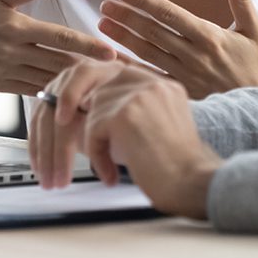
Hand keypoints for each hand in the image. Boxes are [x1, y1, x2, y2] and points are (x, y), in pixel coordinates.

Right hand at [0, 0, 116, 94]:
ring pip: (47, 81)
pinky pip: (30, 91)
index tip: (112, 54)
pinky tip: (72, 97)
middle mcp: (11, 51)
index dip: (88, 47)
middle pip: (60, 63)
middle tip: (119, 77)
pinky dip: (51, 94)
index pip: (60, 37)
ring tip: (102, 91)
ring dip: (74, 86)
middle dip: (90, 70)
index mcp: (15, 26)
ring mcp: (3, 72)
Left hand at [30, 60, 220, 218]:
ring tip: (107, 168)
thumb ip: (125, 109)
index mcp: (157, 81)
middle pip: (92, 83)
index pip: (108, 72)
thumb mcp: (152, 126)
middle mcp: (150, 80)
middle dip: (73, 112)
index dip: (84, 91)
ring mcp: (139, 93)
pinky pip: (91, 131)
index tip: (68, 112)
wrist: (194, 185)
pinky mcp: (127, 113)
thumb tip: (83, 109)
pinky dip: (96, 156)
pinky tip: (111, 175)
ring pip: (90, 111)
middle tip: (62, 136)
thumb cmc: (174, 168)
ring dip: (92, 143)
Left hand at [97, 0, 257, 98]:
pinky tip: (112, 58)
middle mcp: (194, 55)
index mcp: (210, 37)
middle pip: (153, 32)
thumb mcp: (255, 31)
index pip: (171, 14)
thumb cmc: (257, 67)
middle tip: (105, 4)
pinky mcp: (180, 92)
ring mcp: (184, 75)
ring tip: (102, 23)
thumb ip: (241, 0)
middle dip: (127, 16)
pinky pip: (150, 78)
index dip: (146, 2)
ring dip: (123, 38)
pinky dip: (130, 68)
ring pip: (148, 53)